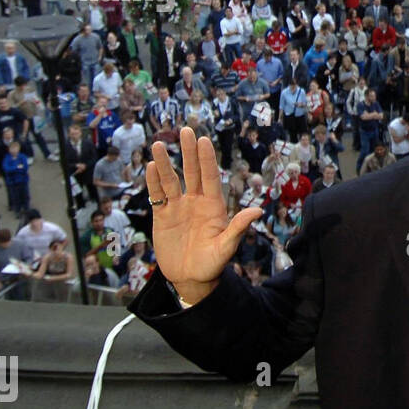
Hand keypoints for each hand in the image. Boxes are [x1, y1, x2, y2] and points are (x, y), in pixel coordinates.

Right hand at [146, 128, 262, 304]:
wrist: (191, 279)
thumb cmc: (213, 265)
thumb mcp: (226, 248)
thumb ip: (238, 229)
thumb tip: (257, 211)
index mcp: (214, 206)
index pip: (210, 177)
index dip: (207, 159)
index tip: (203, 140)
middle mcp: (196, 202)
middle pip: (192, 172)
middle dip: (189, 152)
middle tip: (185, 129)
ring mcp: (178, 208)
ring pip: (171, 181)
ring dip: (165, 163)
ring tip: (157, 144)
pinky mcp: (162, 217)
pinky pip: (157, 195)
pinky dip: (153, 182)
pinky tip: (150, 166)